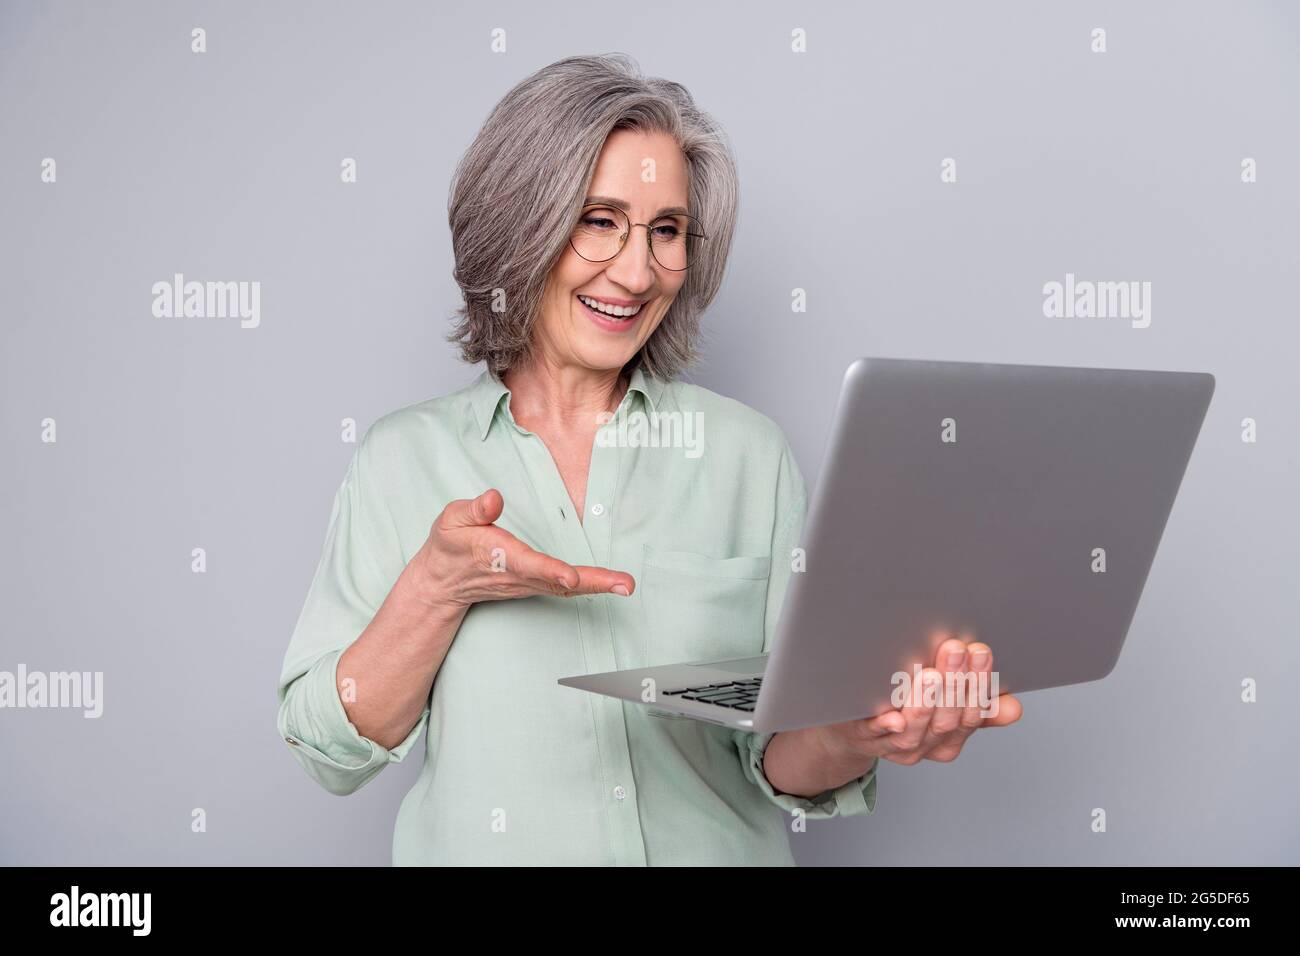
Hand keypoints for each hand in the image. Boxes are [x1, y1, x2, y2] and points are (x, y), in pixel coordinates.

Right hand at [415, 488, 635, 609]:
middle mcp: (517, 575)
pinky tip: (611, 583)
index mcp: (497, 557)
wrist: (442, 582)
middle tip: (625, 584)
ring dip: (599, 586)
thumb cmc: (451, 545)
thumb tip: (494, 498)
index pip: (527, 564)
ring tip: (626, 584)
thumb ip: (474, 510)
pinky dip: (590, 586)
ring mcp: (528, 584)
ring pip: (566, 589)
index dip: (550, 570)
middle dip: (593, 583)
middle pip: (558, 582)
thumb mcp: (451, 521)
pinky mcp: (534, 585)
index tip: (572, 578)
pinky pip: (565, 590)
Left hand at [814, 635, 1022, 769]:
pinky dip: (886, 727)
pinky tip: (893, 717)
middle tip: (955, 650)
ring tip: (931, 674)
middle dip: (955, 684)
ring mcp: (893, 745)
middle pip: (946, 720)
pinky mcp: (862, 736)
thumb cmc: (903, 707)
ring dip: (926, 703)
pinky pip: (875, 734)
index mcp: (949, 737)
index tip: (980, 651)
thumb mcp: (944, 707)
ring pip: (915, 729)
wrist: (851, 731)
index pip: (972, 714)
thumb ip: (978, 707)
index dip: (978, 684)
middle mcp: (925, 745)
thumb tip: (1014, 708)